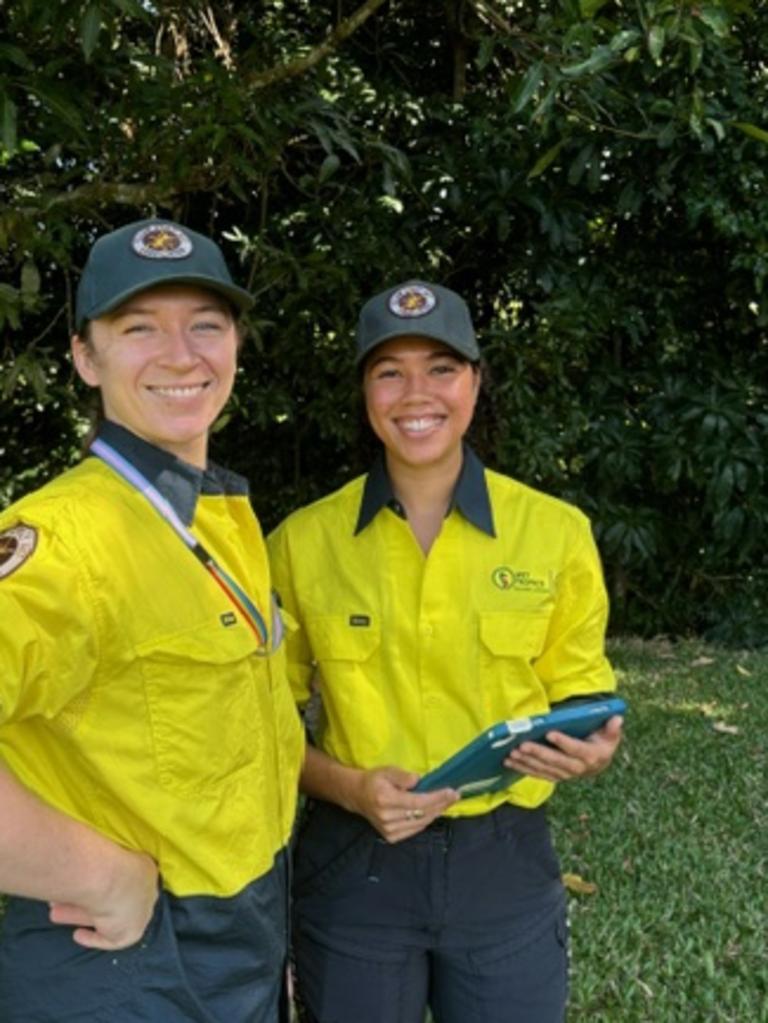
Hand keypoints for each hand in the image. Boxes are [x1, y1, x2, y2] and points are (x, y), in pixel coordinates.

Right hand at [48, 849, 158, 949]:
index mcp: (145, 868)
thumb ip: (99, 855)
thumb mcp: (106, 848)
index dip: (102, 881)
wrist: (114, 879)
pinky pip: (111, 940)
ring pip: (105, 914)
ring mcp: (141, 912)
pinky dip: (94, 938)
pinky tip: (78, 934)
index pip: (123, 877)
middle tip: (64, 896)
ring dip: (80, 913)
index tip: (86, 880)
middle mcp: (146, 891)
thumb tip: (81, 851)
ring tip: (55, 911)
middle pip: (112, 897)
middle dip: (87, 897)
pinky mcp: (131, 933)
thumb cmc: (108, 856)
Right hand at [351, 766, 458, 843]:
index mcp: (385, 800)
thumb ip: (402, 776)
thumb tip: (418, 781)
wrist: (357, 796)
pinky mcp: (391, 837)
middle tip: (454, 796)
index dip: (437, 798)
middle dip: (441, 805)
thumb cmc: (374, 780)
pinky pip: (415, 829)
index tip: (451, 791)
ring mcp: (389, 831)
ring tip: (447, 802)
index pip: (418, 802)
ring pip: (421, 823)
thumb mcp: (386, 771)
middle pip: (422, 813)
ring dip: (436, 813)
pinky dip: (426, 820)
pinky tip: (433, 812)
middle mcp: (387, 818)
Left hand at [503, 715, 623, 783]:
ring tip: (512, 753)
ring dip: (527, 762)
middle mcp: (577, 769)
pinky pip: (537, 774)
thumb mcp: (610, 734)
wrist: (599, 763)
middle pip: (555, 761)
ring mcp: (564, 775)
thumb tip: (617, 719)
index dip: (564, 742)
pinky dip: (523, 769)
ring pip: (544, 769)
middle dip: (538, 753)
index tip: (550, 733)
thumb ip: (612, 728)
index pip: (576, 750)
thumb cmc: (602, 743)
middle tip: (523, 745)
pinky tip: (510, 762)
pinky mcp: (554, 776)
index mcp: (591, 757)